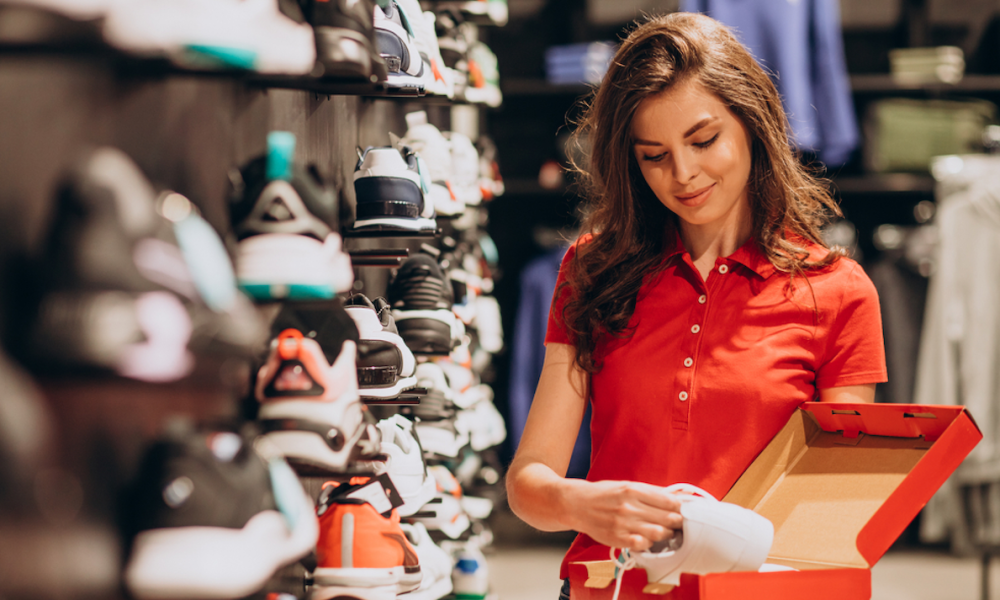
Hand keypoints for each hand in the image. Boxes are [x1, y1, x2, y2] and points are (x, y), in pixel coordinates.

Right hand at [565, 480, 683, 551]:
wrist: (576, 504)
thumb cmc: (604, 494)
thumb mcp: (627, 486)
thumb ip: (652, 492)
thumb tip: (678, 496)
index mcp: (633, 489)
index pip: (670, 501)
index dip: (681, 508)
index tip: (684, 511)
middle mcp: (629, 506)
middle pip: (667, 518)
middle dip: (677, 522)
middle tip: (677, 524)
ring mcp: (623, 523)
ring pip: (658, 533)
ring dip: (666, 534)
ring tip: (664, 532)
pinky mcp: (617, 538)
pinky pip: (642, 545)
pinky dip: (649, 543)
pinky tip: (646, 539)